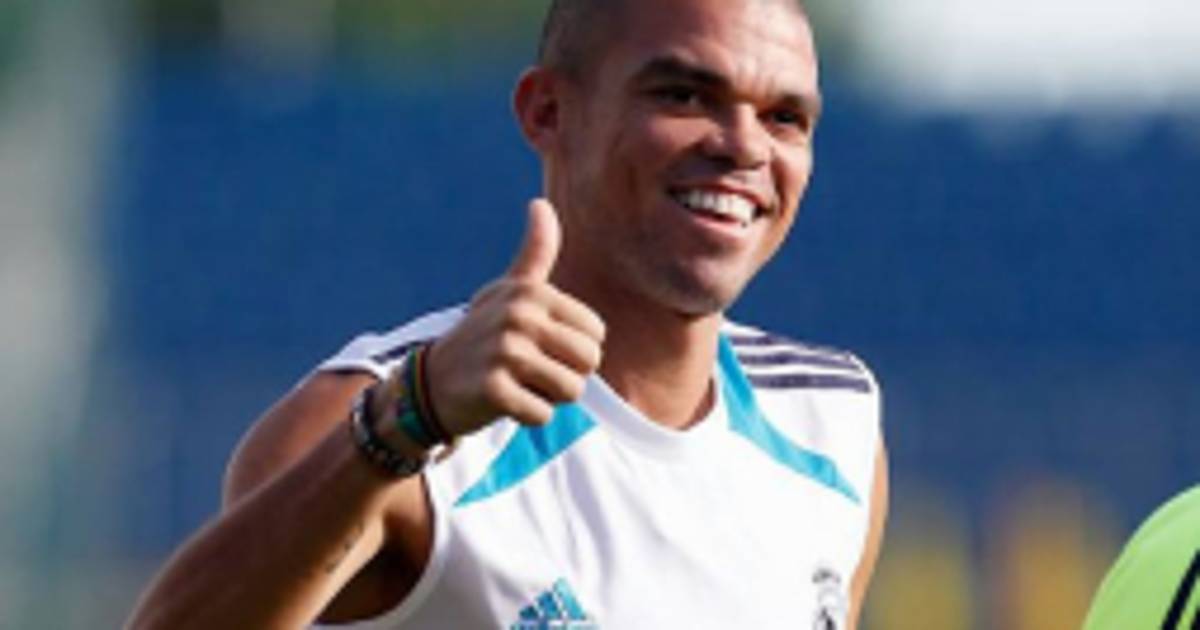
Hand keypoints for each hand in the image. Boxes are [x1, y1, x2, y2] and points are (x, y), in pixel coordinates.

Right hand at [424, 198, 605, 435]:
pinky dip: (528, 416)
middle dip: (567, 376)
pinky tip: (503, 402)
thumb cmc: (484, 335)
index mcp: (532, 292)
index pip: (596, 335)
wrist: (430, 382)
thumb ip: (534, 253)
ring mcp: (504, 353)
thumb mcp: (508, 292)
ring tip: (519, 384)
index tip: (540, 347)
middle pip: (589, 363)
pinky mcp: (493, 390)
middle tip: (531, 372)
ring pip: (571, 391)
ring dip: (549, 397)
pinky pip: (543, 414)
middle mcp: (519, 317)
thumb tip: (541, 204)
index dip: (575, 351)